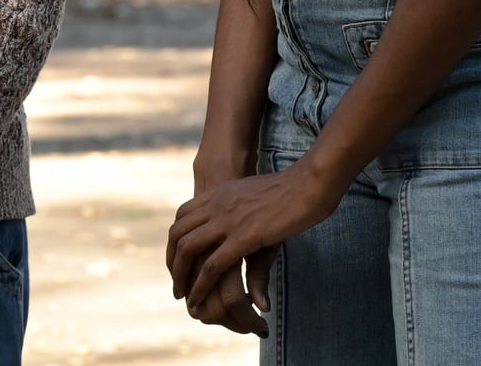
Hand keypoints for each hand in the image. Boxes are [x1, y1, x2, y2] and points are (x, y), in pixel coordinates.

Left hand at [177, 149, 272, 335]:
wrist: (308, 182)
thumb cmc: (289, 190)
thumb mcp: (256, 200)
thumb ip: (243, 213)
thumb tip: (241, 234)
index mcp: (218, 194)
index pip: (182, 216)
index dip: (177, 239)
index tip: (179, 258)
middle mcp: (216, 205)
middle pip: (178, 234)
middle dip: (172, 261)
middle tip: (177, 283)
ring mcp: (227, 220)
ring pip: (189, 249)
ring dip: (181, 276)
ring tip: (183, 296)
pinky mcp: (244, 237)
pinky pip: (213, 264)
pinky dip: (201, 285)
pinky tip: (200, 298)